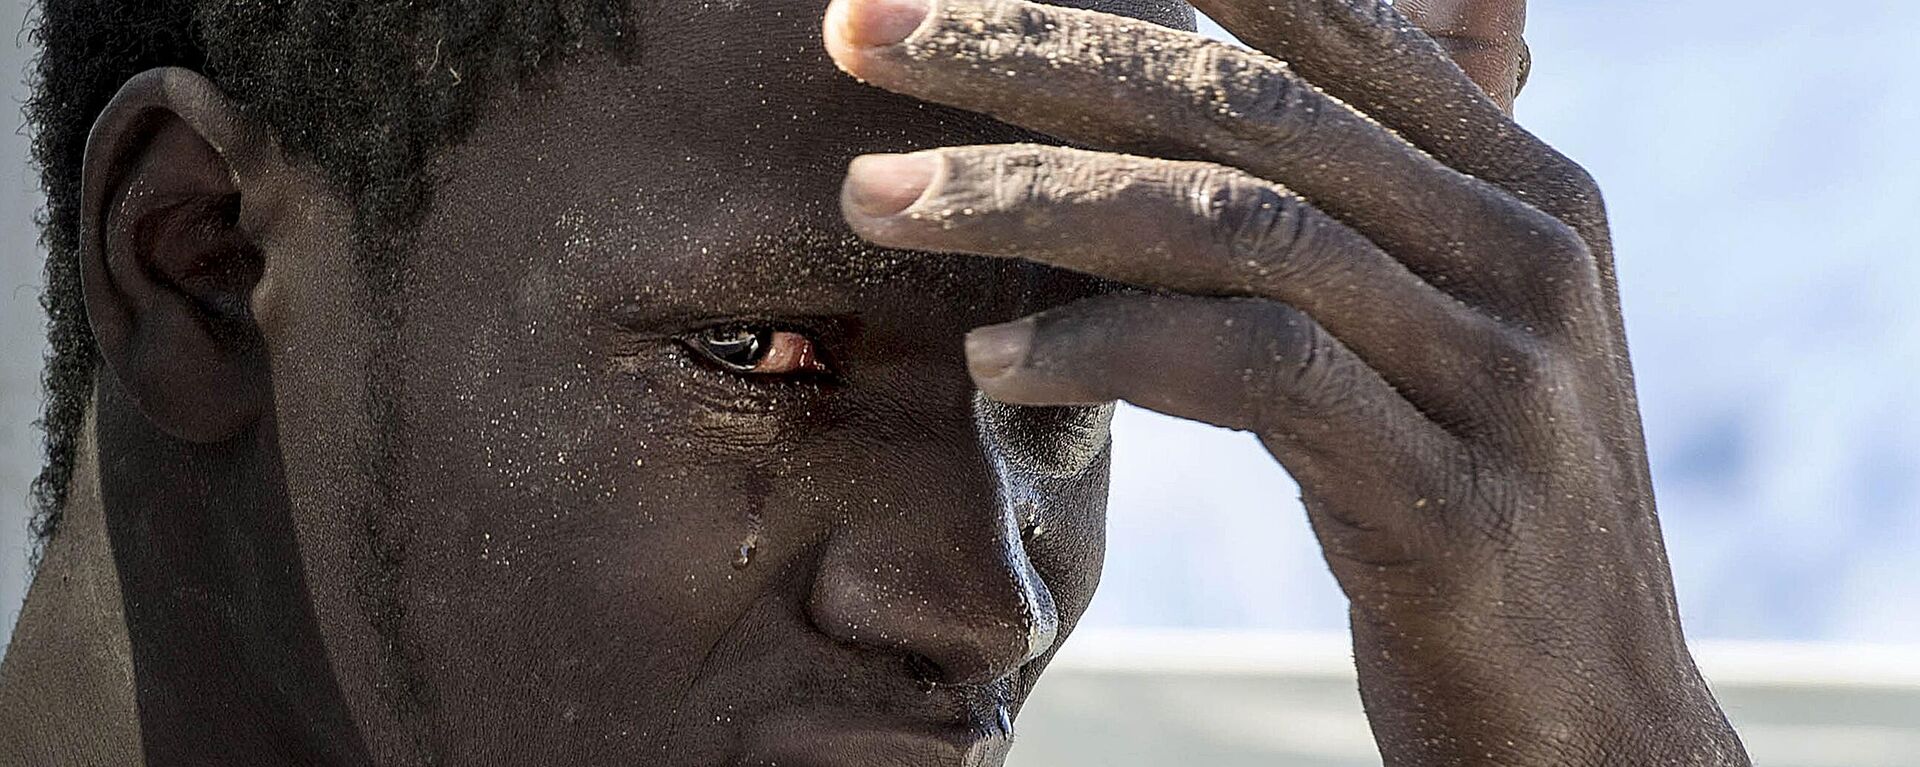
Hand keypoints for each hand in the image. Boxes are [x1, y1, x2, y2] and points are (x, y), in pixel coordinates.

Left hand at [824, 0, 1747, 762]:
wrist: (1593, 727)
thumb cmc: (1464, 516)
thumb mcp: (1433, 340)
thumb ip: (1349, 220)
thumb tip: (1178, 127)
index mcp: (1523, 186)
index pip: (1319, 24)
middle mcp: (1527, 249)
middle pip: (1245, 102)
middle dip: (1032, 51)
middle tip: (861, 34)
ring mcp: (1500, 372)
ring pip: (1232, 221)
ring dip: (1027, 198)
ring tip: (877, 201)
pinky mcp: (1451, 501)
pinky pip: (1251, 371)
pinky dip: (1105, 347)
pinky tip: (997, 361)